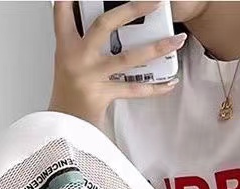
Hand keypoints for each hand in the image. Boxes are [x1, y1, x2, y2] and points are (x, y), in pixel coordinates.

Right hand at [49, 0, 185, 129]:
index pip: (64, 13)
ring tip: (176, 40)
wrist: (63, 125)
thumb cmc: (68, 94)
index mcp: (66, 46)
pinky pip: (134, 90)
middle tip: (154, 2)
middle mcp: (78, 57)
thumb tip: (105, 23)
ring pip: (127, 58)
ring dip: (155, 48)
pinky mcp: (102, 95)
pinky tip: (169, 83)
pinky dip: (154, 88)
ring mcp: (90, 76)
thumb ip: (82, 41)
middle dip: (131, 10)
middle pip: (104, 25)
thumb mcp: (67, 63)